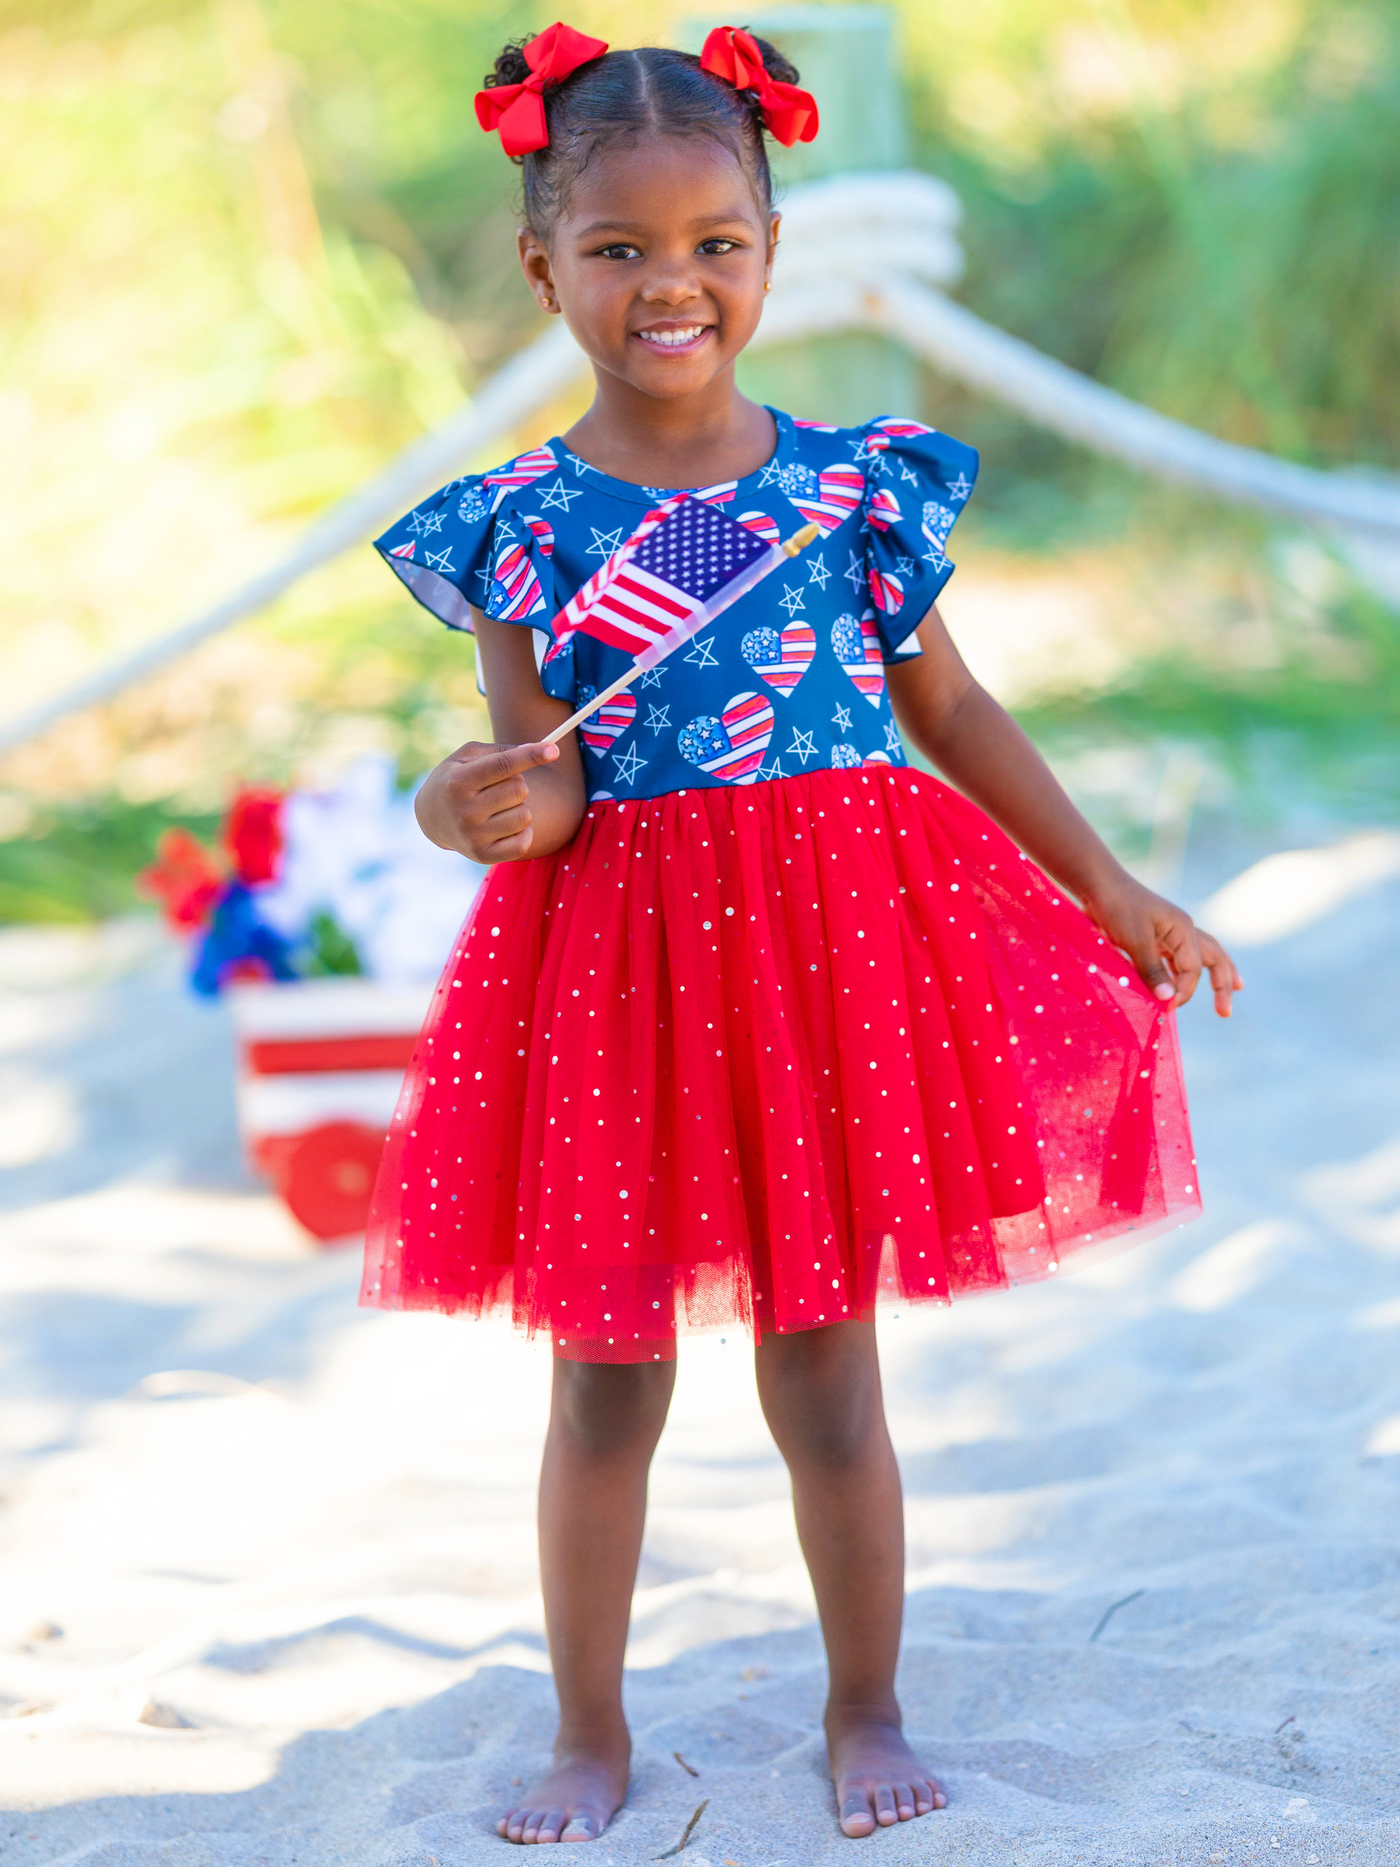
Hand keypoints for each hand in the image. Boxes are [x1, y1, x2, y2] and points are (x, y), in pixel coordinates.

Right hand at [414, 739, 559, 864]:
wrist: (430, 818)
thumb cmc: (456, 779)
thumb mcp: (467, 757)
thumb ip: (501, 751)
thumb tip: (541, 750)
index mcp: (458, 782)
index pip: (503, 766)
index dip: (531, 756)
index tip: (554, 749)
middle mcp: (464, 811)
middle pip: (519, 790)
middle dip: (517, 784)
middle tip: (499, 787)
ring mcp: (473, 836)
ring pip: (525, 816)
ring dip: (519, 808)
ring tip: (500, 807)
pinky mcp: (482, 856)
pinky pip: (524, 842)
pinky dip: (523, 831)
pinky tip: (506, 825)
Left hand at [1083, 872, 1241, 1017]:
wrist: (1098, 884)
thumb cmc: (1118, 908)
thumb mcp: (1135, 941)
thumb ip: (1152, 970)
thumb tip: (1169, 999)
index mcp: (1183, 929)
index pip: (1193, 968)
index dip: (1184, 991)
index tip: (1167, 1007)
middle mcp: (1182, 929)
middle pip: (1214, 958)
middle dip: (1223, 983)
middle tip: (1225, 1013)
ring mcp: (1170, 931)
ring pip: (1200, 955)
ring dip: (1214, 974)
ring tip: (1227, 993)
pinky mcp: (1155, 935)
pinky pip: (1177, 957)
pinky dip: (1183, 972)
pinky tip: (1180, 983)